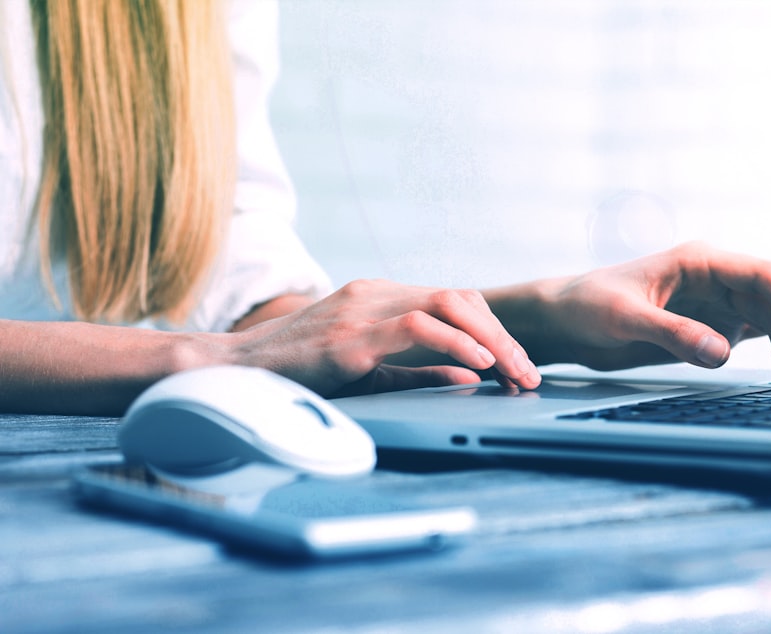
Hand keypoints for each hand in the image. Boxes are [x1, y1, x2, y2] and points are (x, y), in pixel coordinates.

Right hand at [230, 280, 541, 396]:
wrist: (235, 370)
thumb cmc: (300, 372)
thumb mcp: (370, 371)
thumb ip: (419, 371)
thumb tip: (471, 377)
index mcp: (382, 298)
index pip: (455, 302)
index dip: (493, 331)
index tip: (517, 367)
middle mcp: (377, 293)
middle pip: (462, 298)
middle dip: (503, 336)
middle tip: (528, 373)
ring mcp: (364, 308)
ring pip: (448, 305)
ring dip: (491, 340)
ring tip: (514, 372)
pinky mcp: (352, 334)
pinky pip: (417, 327)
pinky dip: (456, 344)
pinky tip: (478, 365)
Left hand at [496, 242, 770, 390]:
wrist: (563, 320)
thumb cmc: (586, 304)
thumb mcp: (624, 317)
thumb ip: (671, 332)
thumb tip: (722, 352)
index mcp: (698, 261)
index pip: (762, 275)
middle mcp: (714, 279)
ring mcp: (715, 304)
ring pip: (769, 322)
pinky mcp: (709, 329)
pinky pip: (753, 338)